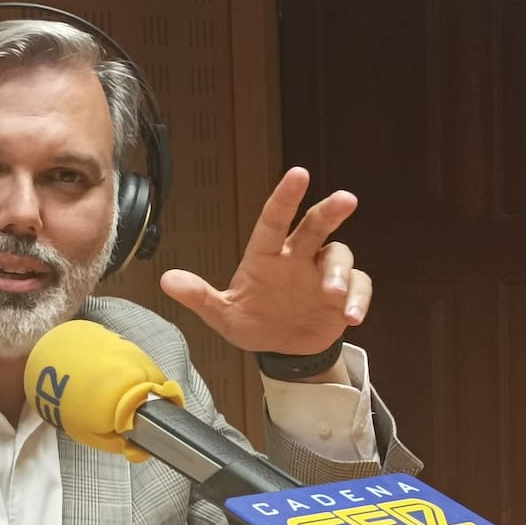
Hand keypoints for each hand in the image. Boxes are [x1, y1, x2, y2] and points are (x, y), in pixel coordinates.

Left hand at [159, 167, 370, 354]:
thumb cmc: (253, 323)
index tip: (298, 174)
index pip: (275, 220)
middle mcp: (297, 258)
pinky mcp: (345, 294)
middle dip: (330, 211)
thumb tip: (166, 280)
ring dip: (339, 272)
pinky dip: (358, 299)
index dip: (285, 197)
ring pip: (339, 256)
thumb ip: (199, 296)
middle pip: (316, 225)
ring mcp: (323, 274)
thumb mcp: (223, 314)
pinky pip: (359, 287)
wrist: (282, 350)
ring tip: (332, 294)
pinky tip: (351, 317)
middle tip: (345, 199)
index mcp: (267, 256)